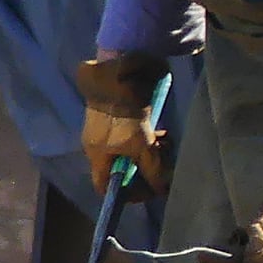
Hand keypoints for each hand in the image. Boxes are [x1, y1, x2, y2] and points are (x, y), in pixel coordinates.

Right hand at [74, 53, 167, 195]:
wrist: (123, 68)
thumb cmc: (126, 111)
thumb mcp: (141, 144)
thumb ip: (152, 169)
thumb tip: (161, 190)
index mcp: (96, 154)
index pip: (105, 187)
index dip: (125, 194)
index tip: (148, 190)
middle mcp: (99, 144)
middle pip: (123, 169)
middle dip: (145, 170)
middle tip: (163, 165)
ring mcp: (109, 128)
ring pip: (133, 152)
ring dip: (151, 154)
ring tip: (166, 144)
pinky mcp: (121, 115)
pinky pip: (137, 135)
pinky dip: (150, 138)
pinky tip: (164, 133)